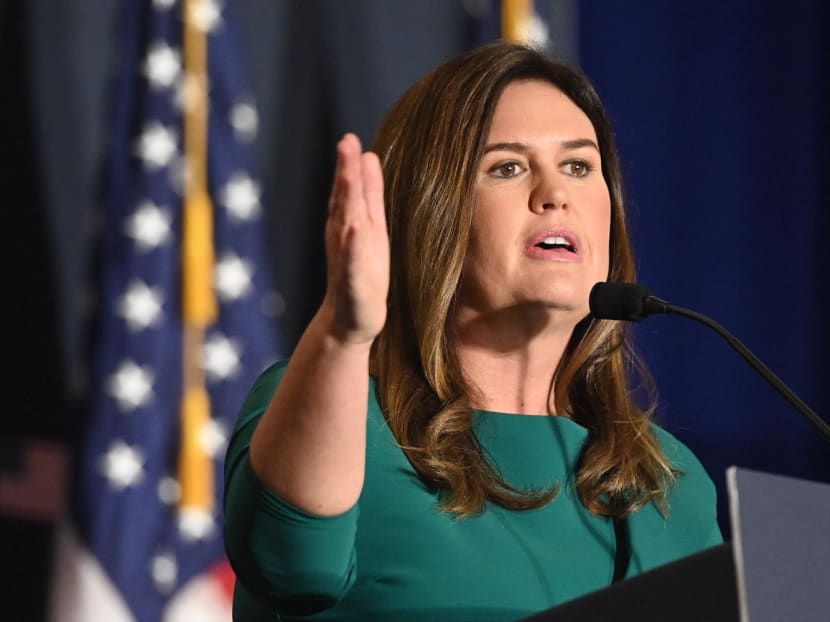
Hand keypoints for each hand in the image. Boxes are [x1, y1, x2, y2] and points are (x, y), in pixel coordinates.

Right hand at [321, 133, 388, 344]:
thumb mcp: (370, 225)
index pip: (350, 189)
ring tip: (349, 177)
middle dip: (345, 172)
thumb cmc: (363, 270)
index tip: (350, 139)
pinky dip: (353, 245)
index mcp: (350, 221)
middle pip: (345, 200)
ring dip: (346, 201)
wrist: (351, 320)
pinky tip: (355, 229)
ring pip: (346, 224)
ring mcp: (346, 258)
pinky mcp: (352, 283)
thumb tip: (369, 154)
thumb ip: (369, 192)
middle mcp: (344, 236)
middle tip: (346, 143)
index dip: (348, 164)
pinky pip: (351, 261)